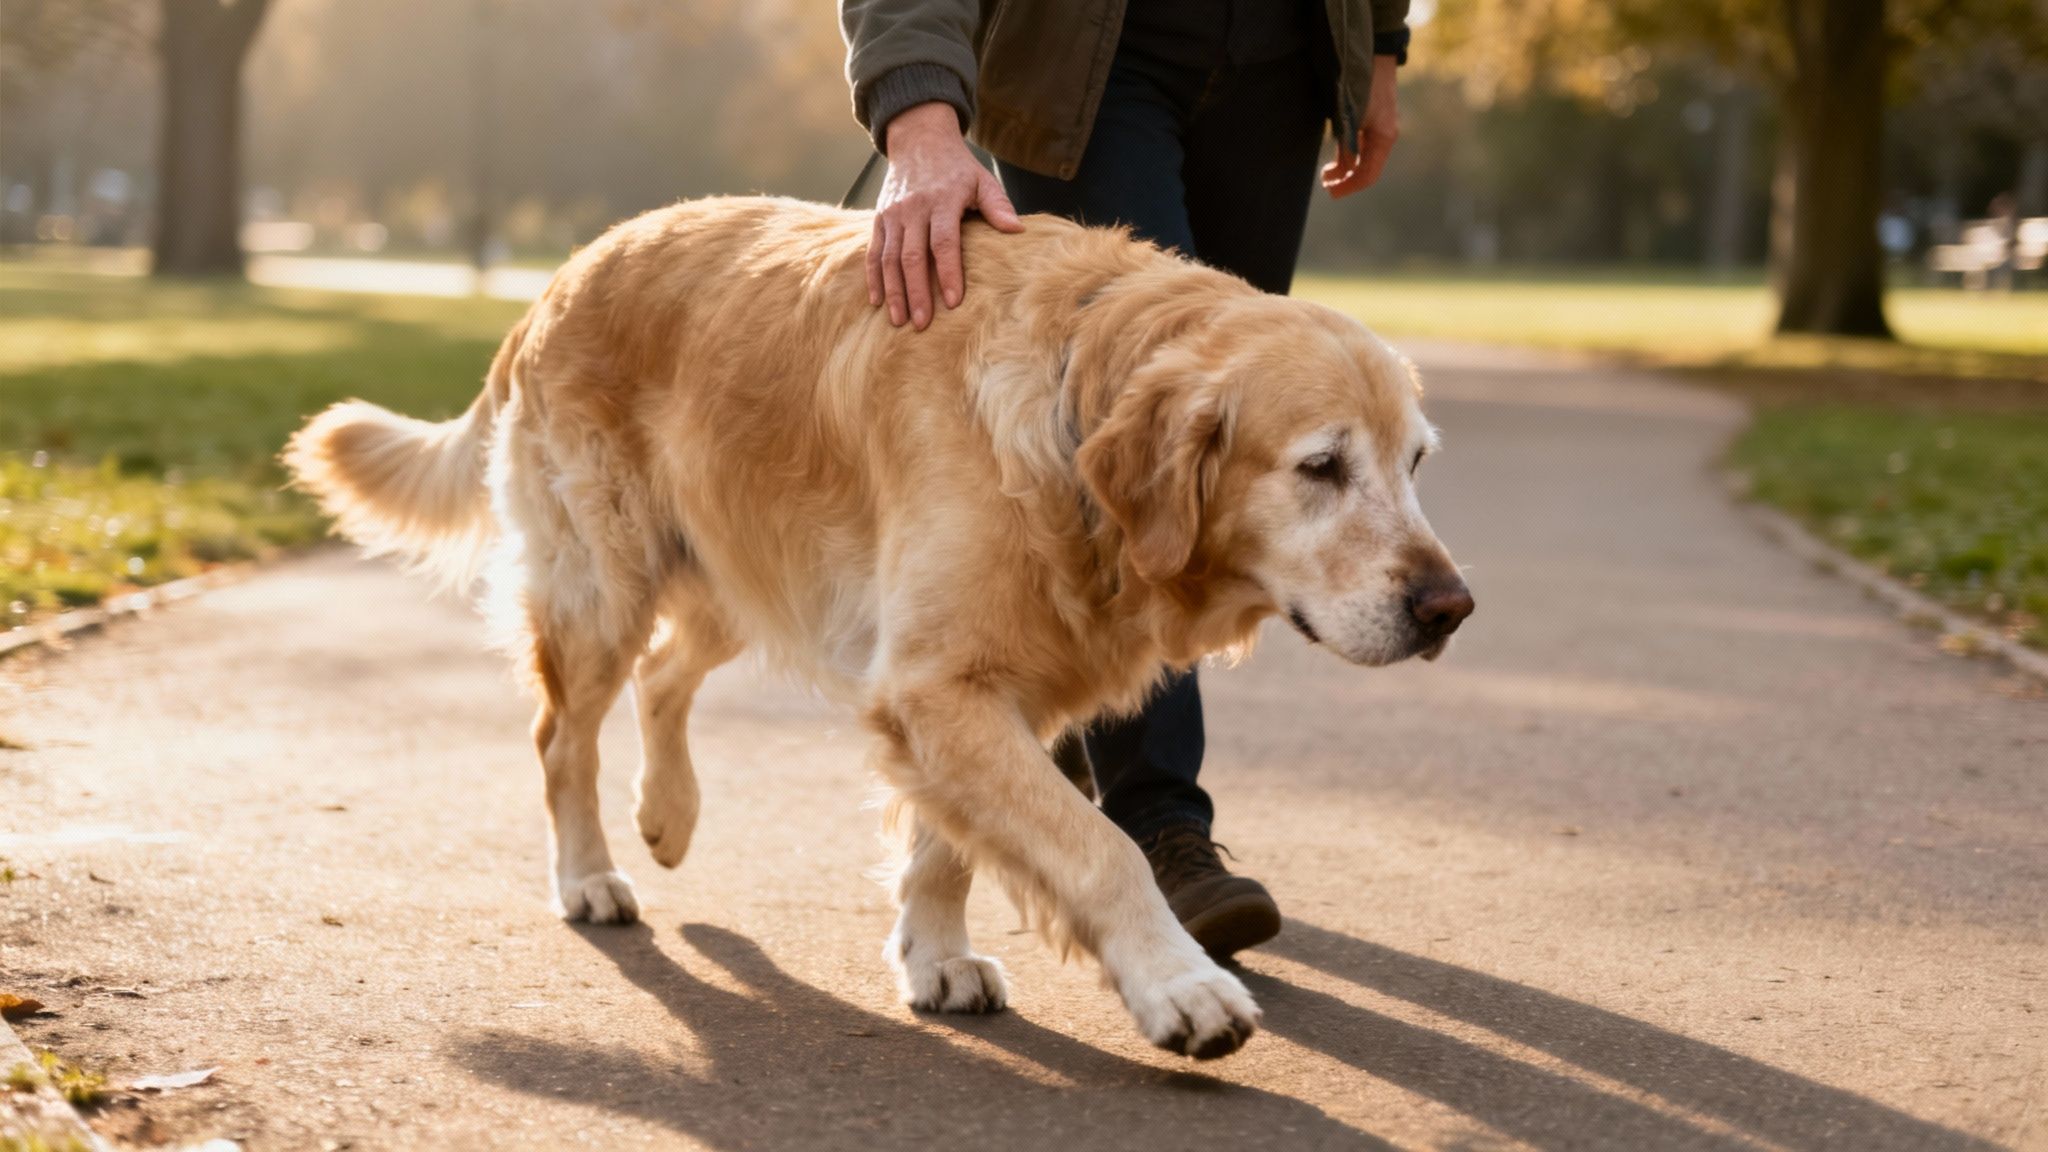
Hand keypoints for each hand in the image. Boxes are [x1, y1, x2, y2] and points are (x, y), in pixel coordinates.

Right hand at [870, 102, 1024, 329]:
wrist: (919, 140)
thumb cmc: (957, 168)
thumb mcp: (982, 180)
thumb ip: (998, 205)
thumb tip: (1017, 230)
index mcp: (942, 201)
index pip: (944, 242)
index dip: (948, 273)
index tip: (954, 302)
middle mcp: (913, 209)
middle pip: (912, 257)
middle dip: (917, 293)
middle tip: (923, 324)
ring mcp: (893, 214)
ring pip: (889, 259)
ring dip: (894, 292)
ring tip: (899, 321)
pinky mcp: (880, 218)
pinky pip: (874, 252)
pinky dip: (874, 278)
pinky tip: (878, 301)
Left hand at [1322, 54, 1399, 198]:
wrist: (1373, 55)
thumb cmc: (1362, 85)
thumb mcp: (1350, 118)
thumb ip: (1346, 145)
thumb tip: (1340, 170)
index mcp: (1384, 138)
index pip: (1368, 175)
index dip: (1349, 187)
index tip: (1331, 192)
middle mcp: (1383, 137)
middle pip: (1365, 170)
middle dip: (1345, 180)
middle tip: (1326, 184)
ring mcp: (1377, 130)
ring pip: (1361, 159)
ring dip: (1344, 169)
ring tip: (1327, 174)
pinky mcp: (1370, 121)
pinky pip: (1360, 147)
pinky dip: (1347, 156)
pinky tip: (1335, 158)